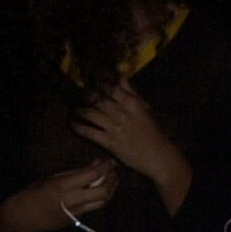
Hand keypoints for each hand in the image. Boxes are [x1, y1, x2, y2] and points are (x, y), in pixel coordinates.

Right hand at [0, 160, 116, 231]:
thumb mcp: (52, 178)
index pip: (93, 175)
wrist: (23, 218)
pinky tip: (101, 190)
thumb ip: (74, 174)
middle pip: (103, 192)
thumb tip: (93, 166)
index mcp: (65, 186)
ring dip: (110, 191)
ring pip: (102, 202)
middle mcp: (74, 201)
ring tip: (113, 181)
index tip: (110, 161)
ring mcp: (77, 213)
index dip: (105, 167)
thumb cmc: (33, 193)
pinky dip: (101, 198)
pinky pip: (94, 208)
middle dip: (112, 181)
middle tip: (114, 172)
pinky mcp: (77, 220)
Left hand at [72, 82, 190, 211]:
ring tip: (75, 110)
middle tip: (82, 97)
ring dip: (80, 110)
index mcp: (131, 102)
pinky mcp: (109, 142)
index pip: (111, 87)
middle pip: (98, 99)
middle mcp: (121, 113)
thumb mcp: (144, 108)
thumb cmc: (152, 132)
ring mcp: (114, 128)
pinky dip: (79, 127)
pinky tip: (73, 124)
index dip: (100, 85)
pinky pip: (90, 132)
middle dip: (87, 96)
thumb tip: (120, 75)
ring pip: (91, 113)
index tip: (94, 84)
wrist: (157, 156)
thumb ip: (131, 92)